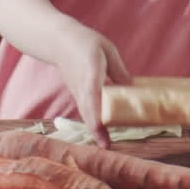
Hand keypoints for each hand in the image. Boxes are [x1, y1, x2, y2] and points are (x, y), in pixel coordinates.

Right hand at [54, 24, 131, 147]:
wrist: (58, 42)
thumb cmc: (84, 42)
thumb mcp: (107, 50)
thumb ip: (118, 70)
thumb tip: (131, 89)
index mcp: (91, 73)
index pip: (93, 98)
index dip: (98, 115)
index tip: (102, 127)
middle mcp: (82, 86)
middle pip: (88, 112)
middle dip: (96, 130)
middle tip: (106, 146)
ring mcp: (77, 91)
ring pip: (86, 113)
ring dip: (95, 128)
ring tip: (105, 143)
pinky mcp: (77, 93)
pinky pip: (86, 109)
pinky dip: (93, 120)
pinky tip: (103, 129)